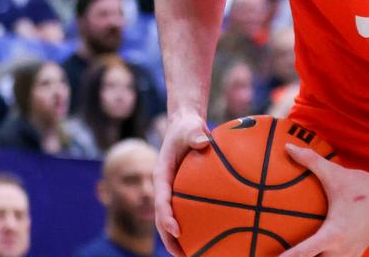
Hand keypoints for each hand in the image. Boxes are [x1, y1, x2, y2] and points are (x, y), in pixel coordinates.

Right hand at [154, 111, 211, 256]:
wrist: (184, 125)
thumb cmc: (187, 127)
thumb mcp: (190, 127)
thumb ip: (195, 134)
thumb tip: (203, 141)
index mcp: (161, 175)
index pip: (161, 200)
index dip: (166, 217)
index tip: (176, 230)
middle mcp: (163, 186)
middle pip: (161, 217)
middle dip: (168, 237)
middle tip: (181, 254)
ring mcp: (171, 191)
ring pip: (170, 219)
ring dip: (176, 238)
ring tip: (190, 255)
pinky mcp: (180, 192)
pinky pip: (184, 211)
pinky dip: (191, 225)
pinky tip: (207, 236)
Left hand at [280, 144, 368, 256]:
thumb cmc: (361, 186)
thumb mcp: (335, 173)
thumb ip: (310, 161)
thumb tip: (288, 147)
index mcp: (334, 233)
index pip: (305, 253)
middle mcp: (341, 250)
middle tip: (275, 254)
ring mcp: (349, 256)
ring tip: (292, 256)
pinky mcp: (353, 256)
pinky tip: (314, 255)